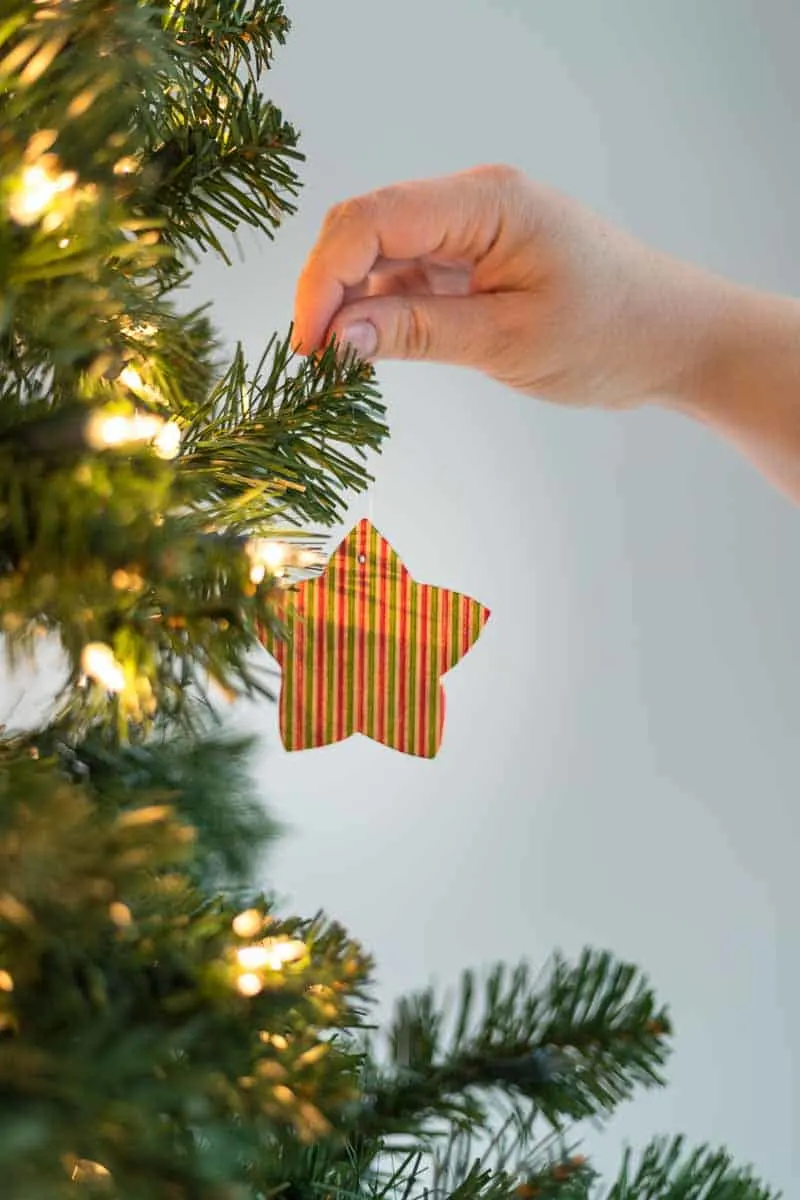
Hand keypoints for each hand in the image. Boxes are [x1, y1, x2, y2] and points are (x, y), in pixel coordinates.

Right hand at [292, 163, 719, 409]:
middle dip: (328, 289)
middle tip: (316, 361)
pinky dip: (381, 310)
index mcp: (487, 202)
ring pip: (380, 253)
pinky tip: (369, 349)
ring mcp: (470, 231)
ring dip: (351, 303)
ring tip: (337, 364)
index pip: (371, 220)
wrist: (672, 339)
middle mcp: (472, 203)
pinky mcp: (472, 260)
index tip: (309, 346)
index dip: (323, 279)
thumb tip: (339, 337)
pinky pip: (407, 275)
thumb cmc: (610, 335)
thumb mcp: (509, 341)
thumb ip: (419, 331)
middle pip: (365, 228)